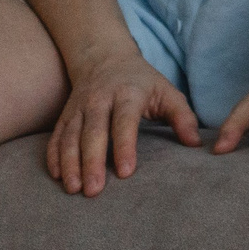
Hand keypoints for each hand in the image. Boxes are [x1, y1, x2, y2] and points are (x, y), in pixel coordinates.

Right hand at [45, 45, 200, 195]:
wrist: (105, 58)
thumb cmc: (142, 82)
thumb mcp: (167, 92)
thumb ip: (183, 117)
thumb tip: (195, 144)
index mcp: (128, 94)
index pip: (124, 122)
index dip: (124, 146)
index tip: (126, 172)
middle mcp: (99, 100)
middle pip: (93, 132)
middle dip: (92, 162)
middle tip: (94, 191)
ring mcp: (78, 107)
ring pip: (70, 137)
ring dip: (70, 164)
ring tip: (73, 189)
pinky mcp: (64, 115)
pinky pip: (55, 137)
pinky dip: (53, 157)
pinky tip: (56, 177)